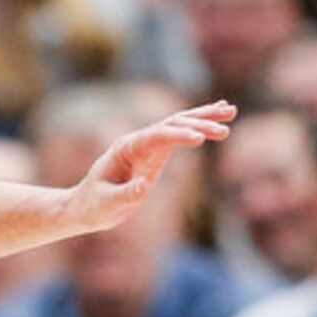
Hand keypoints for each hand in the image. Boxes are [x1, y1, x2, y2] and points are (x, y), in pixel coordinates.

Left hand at [69, 101, 235, 231]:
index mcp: (126, 149)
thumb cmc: (94, 205)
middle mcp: (138, 142)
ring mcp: (148, 146)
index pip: (156, 137)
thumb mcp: (108, 204)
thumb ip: (126, 194)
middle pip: (171, 123)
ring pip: (178, 124)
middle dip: (198, 122)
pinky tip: (217, 118)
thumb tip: (143, 187)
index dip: (178, 135)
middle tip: (225, 125)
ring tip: (231, 110)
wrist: (85, 206)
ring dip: (204, 116)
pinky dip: (198, 126)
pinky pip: (179, 136)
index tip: (200, 139)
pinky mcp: (156, 154)